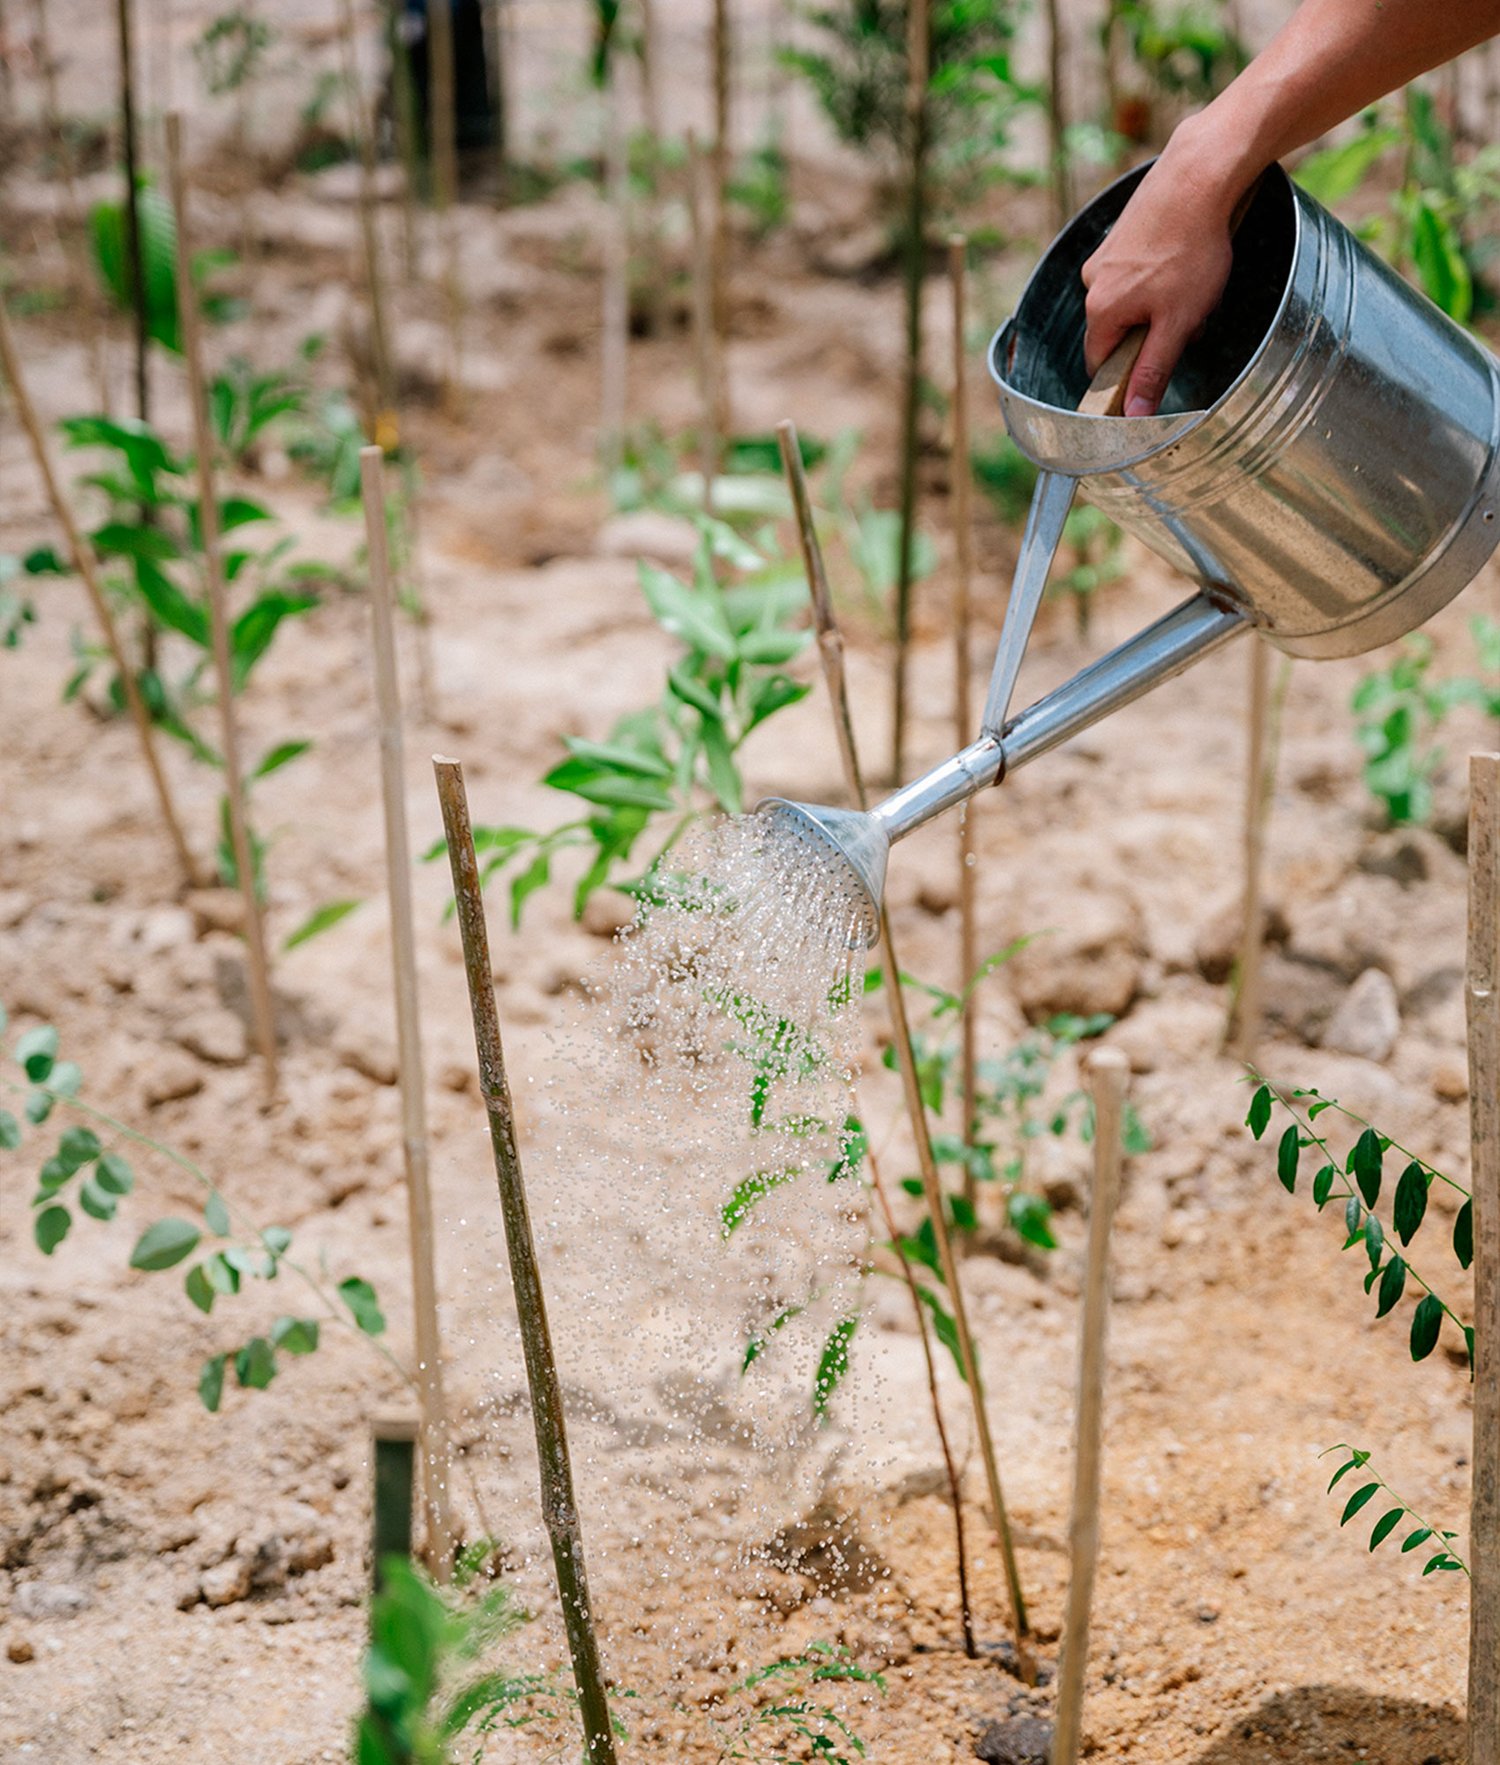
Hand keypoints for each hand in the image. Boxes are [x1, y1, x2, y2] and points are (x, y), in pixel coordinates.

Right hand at [1080, 130, 1248, 414]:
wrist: (1198, 175)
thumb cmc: (1191, 250)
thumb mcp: (1177, 323)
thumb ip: (1153, 371)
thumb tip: (1133, 414)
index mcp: (1100, 310)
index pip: (1100, 364)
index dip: (1128, 373)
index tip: (1157, 366)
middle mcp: (1092, 283)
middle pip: (1117, 330)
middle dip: (1151, 333)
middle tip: (1190, 318)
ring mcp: (1105, 254)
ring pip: (1130, 299)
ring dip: (1158, 303)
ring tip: (1193, 281)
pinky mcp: (1122, 231)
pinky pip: (1136, 269)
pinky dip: (1159, 272)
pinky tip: (1187, 257)